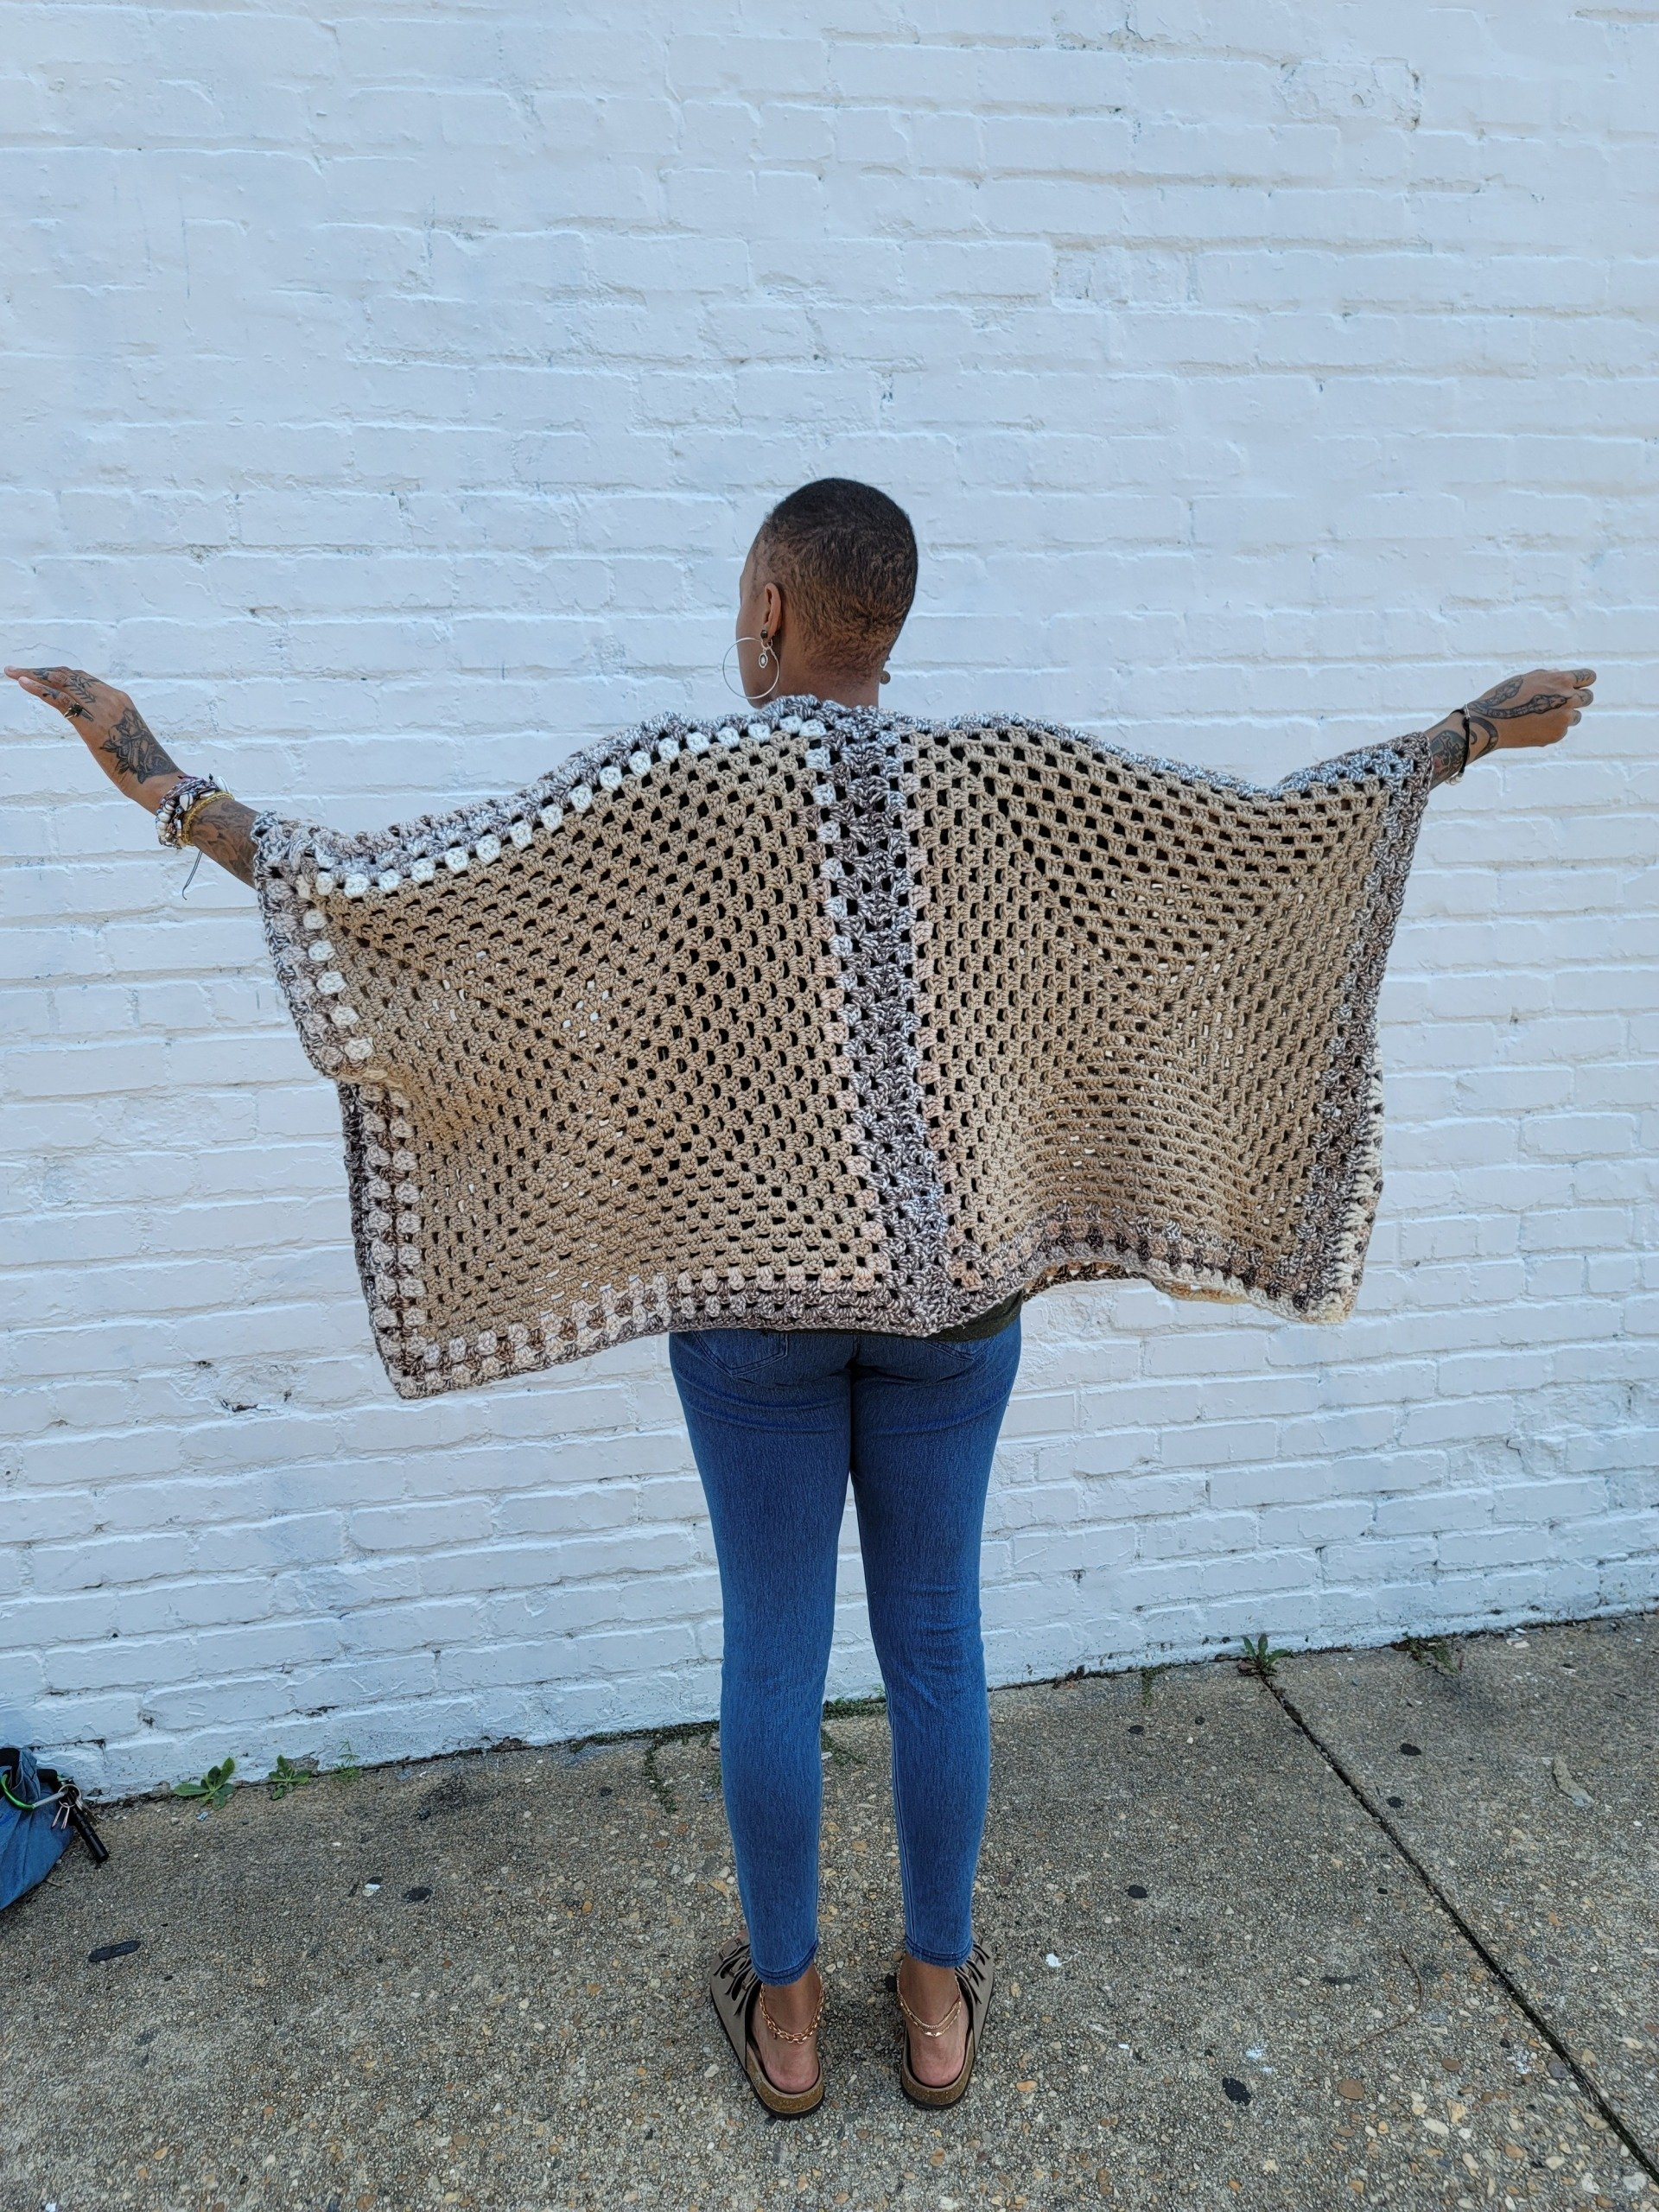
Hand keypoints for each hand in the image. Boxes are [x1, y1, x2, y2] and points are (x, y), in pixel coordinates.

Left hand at [6, 663, 179, 807]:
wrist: (152, 777)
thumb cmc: (142, 766)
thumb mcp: (125, 739)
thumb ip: (111, 729)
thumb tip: (100, 736)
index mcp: (121, 699)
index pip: (83, 679)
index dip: (59, 674)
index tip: (41, 675)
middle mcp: (110, 697)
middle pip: (69, 675)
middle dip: (42, 670)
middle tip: (18, 671)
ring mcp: (100, 708)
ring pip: (61, 682)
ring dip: (34, 674)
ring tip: (14, 672)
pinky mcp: (89, 722)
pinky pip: (59, 699)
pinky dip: (39, 689)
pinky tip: (22, 682)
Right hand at [1461, 667, 1595, 760]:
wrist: (1490, 724)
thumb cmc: (1504, 698)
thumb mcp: (1526, 678)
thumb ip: (1548, 676)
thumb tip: (1562, 675)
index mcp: (1561, 680)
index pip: (1588, 677)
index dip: (1583, 681)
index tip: (1578, 685)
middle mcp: (1568, 699)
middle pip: (1588, 697)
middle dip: (1578, 699)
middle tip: (1562, 703)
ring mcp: (1564, 719)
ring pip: (1576, 716)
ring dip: (1565, 716)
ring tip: (1541, 717)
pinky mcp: (1557, 735)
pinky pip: (1562, 730)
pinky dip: (1552, 729)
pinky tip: (1533, 727)